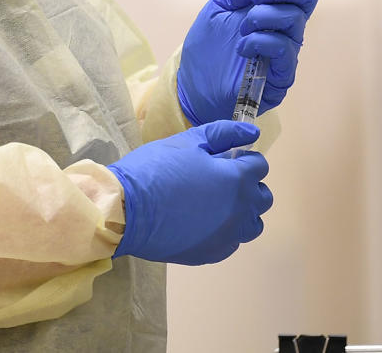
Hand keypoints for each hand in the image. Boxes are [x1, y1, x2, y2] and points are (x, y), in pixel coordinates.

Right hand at [108, 120, 271, 264]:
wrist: (124, 211)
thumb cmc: (153, 170)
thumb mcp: (186, 142)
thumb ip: (223, 133)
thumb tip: (253, 132)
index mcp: (236, 179)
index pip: (259, 166)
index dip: (242, 158)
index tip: (223, 158)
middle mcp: (240, 210)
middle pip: (262, 197)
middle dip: (247, 185)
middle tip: (219, 180)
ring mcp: (228, 236)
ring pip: (252, 224)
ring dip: (241, 211)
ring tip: (214, 205)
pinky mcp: (212, 253)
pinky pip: (231, 242)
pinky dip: (224, 231)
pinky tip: (201, 223)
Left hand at [177, 0, 329, 124]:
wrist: (192, 87)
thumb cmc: (207, 49)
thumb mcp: (219, 8)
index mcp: (276, 5)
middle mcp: (286, 25)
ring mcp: (286, 49)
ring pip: (294, 19)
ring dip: (263, 16)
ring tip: (241, 28)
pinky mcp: (281, 74)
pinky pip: (283, 49)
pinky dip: (261, 41)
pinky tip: (243, 47)